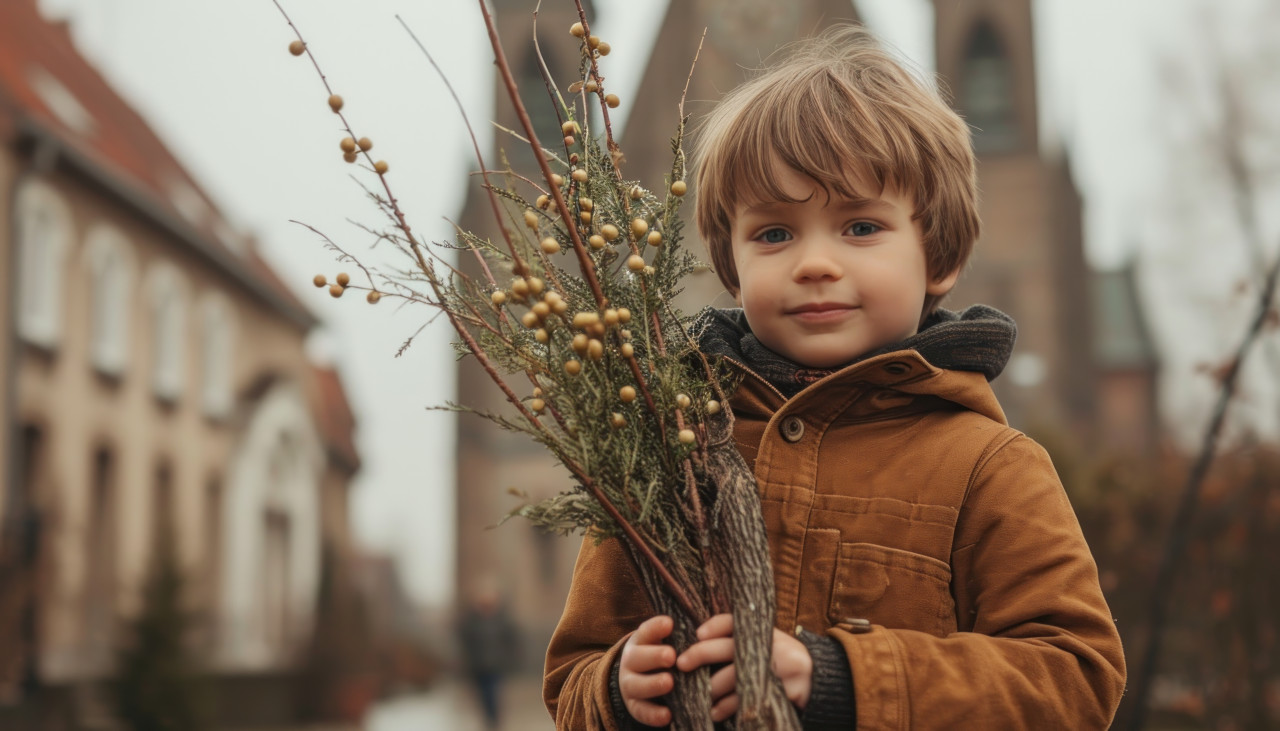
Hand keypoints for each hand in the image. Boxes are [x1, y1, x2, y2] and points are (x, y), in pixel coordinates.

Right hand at [619, 615, 676, 725]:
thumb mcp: (668, 642)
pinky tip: (668, 715)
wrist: (639, 677)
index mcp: (641, 642)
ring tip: (669, 682)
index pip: (646, 631)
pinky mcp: (634, 706)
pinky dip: (653, 714)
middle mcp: (631, 662)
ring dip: (652, 684)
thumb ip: (681, 637)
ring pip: (636, 685)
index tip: (670, 624)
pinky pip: (641, 711)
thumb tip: (707, 631)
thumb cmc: (663, 655)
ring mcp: (630, 684)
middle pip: (637, 657)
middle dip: (654, 656)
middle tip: (671, 656)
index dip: (656, 627)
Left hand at [675, 613, 812, 722]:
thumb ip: (738, 639)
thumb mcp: (765, 642)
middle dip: (700, 654)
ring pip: (732, 679)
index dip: (714, 625)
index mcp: (763, 631)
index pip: (734, 621)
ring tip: (698, 696)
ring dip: (710, 689)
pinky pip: (746, 701)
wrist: (816, 678)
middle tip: (681, 664)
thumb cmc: (780, 659)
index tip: (697, 634)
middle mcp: (771, 646)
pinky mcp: (783, 691)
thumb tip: (699, 641)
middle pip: (727, 647)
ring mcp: (778, 669)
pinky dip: (727, 708)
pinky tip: (715, 712)